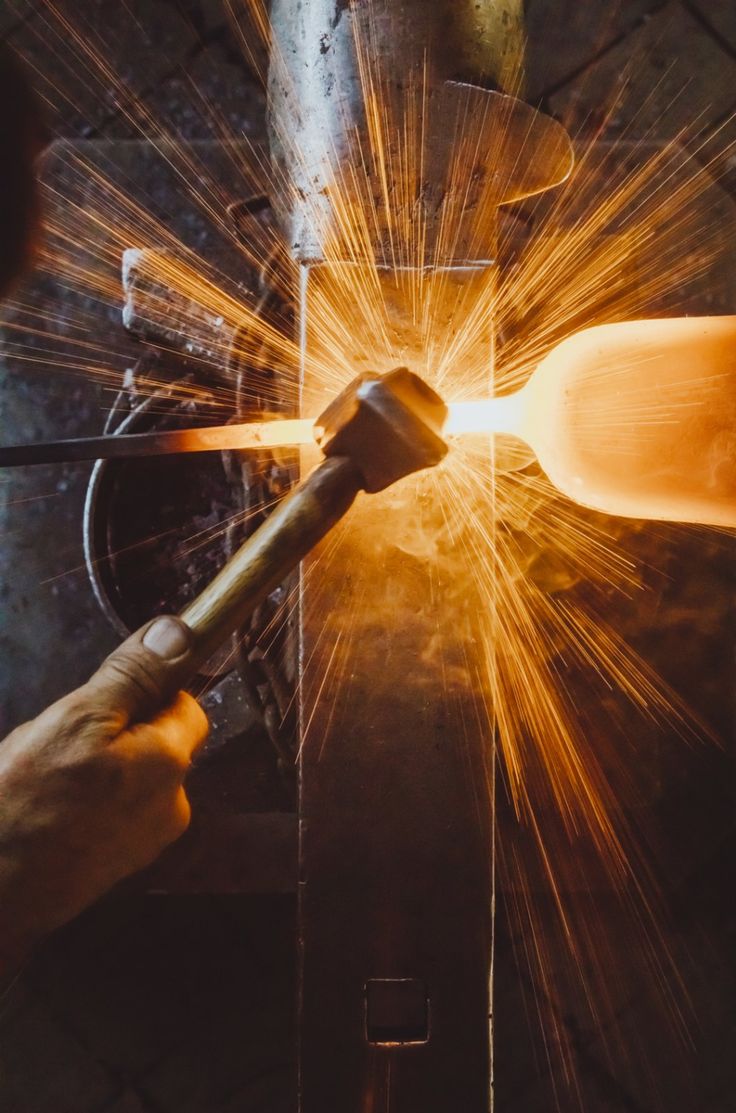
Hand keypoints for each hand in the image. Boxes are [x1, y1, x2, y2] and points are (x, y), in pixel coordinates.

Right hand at [0, 616, 207, 968]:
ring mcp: (145, 841)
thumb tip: (178, 634)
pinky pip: (114, 811)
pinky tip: (51, 807)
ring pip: (133, 776)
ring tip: (51, 779)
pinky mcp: (117, 864)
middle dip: (118, 731)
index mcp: (169, 763)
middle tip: (63, 742)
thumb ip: (134, 676)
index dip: (148, 692)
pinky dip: (90, 801)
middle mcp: (171, 806)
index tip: (106, 698)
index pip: (187, 704)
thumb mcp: (75, 720)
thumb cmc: (23, 809)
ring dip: (101, 766)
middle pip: (160, 742)